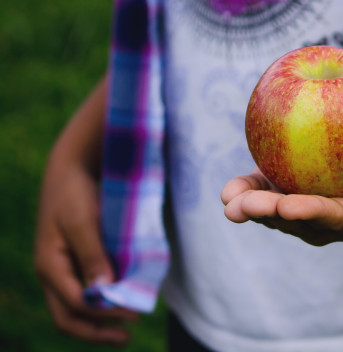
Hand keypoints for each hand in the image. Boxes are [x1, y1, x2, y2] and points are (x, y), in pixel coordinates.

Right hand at [34, 164, 138, 344]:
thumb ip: (92, 256)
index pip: (75, 304)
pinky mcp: (76, 256)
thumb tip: (102, 292)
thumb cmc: (75, 191)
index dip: (104, 314)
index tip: (134, 314)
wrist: (73, 165)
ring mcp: (64, 265)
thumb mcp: (82, 222)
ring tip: (126, 324)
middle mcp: (54, 271)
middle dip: (96, 331)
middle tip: (126, 338)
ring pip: (75, 304)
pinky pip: (84, 287)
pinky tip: (120, 297)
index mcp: (50, 266)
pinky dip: (101, 298)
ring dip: (99, 318)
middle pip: (69, 315)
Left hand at [221, 142, 342, 245]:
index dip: (308, 212)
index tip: (287, 206)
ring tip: (229, 201)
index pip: (329, 217)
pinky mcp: (281, 191)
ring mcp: (299, 208)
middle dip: (267, 214)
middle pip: (293, 219)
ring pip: (272, 211)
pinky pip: (262, 192)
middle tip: (243, 207)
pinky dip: (244, 191)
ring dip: (249, 206)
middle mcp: (321, 221)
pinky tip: (228, 192)